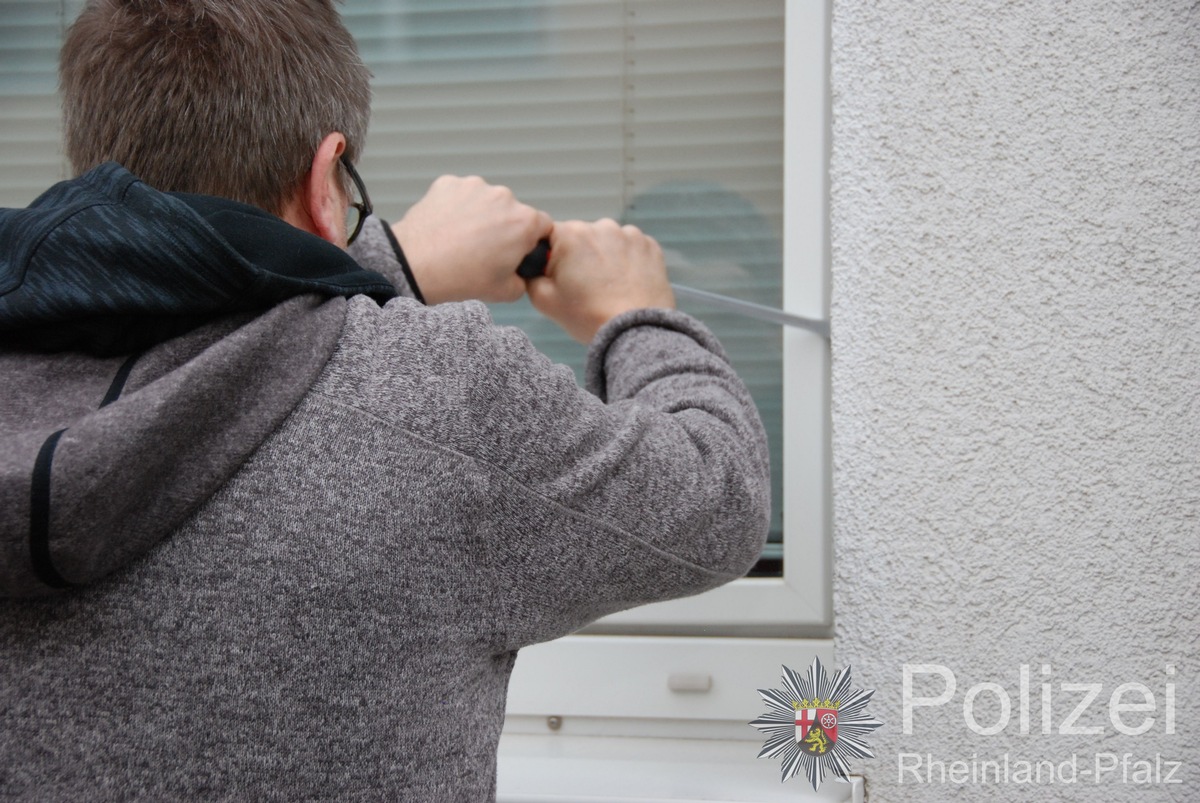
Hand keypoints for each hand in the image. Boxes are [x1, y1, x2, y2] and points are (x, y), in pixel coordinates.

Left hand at [391, 176, 552, 303]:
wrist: (417, 266)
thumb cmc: (461, 278)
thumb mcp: (506, 292)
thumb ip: (523, 280)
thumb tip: (520, 273)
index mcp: (524, 222)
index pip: (542, 225)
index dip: (531, 240)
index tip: (517, 250)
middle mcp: (504, 197)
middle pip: (512, 211)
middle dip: (503, 226)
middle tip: (483, 250)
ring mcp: (475, 186)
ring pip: (485, 201)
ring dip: (479, 215)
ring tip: (460, 239)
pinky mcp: (449, 183)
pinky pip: (459, 194)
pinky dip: (455, 207)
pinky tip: (446, 227)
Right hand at [526, 219, 674, 343]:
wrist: (635, 331)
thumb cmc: (589, 316)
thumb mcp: (544, 301)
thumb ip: (531, 276)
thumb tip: (535, 268)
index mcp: (571, 234)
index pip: (551, 235)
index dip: (552, 256)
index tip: (560, 276)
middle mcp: (601, 226)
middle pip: (581, 236)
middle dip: (580, 256)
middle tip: (585, 287)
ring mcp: (629, 234)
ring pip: (607, 241)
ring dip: (605, 257)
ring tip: (609, 287)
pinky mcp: (650, 246)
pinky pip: (631, 248)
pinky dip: (627, 261)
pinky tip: (625, 283)